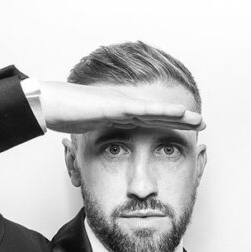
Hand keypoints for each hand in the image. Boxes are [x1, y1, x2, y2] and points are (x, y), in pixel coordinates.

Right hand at [39, 81, 205, 133]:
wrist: (48, 102)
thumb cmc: (62, 114)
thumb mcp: (86, 130)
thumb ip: (98, 135)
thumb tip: (103, 148)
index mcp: (118, 113)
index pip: (149, 119)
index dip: (169, 123)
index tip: (185, 128)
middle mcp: (124, 107)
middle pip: (159, 113)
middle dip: (182, 119)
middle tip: (202, 123)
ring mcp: (121, 104)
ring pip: (157, 110)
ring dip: (180, 115)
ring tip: (199, 119)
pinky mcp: (116, 106)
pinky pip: (144, 110)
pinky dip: (163, 111)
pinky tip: (179, 112)